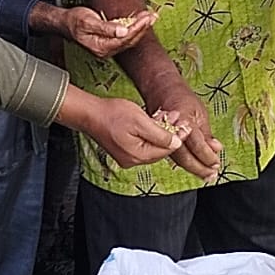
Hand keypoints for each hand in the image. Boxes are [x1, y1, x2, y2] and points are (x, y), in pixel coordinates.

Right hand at [63, 7, 158, 58]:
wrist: (66, 23)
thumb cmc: (75, 21)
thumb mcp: (88, 21)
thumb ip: (106, 27)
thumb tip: (123, 31)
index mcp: (101, 47)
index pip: (124, 39)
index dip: (136, 28)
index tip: (145, 17)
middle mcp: (106, 50)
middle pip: (130, 40)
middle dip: (142, 27)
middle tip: (152, 15)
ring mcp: (109, 47)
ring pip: (129, 39)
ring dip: (141, 27)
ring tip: (150, 16)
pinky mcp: (110, 42)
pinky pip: (126, 36)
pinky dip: (134, 27)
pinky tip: (140, 20)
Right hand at [70, 94, 187, 168]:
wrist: (90, 113)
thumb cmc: (112, 114)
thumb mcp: (141, 121)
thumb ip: (160, 135)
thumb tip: (177, 144)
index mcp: (138, 156)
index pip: (166, 150)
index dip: (178, 137)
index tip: (185, 125)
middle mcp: (132, 161)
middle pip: (159, 149)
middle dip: (169, 133)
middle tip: (175, 117)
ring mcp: (127, 157)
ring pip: (152, 146)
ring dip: (160, 131)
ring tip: (164, 116)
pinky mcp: (123, 151)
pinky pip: (142, 144)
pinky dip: (149, 133)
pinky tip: (151, 121)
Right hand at [143, 79, 222, 181]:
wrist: (162, 93)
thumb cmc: (182, 100)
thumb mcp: (200, 113)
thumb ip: (206, 134)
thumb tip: (216, 149)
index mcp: (182, 121)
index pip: (196, 144)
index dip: (207, 156)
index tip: (216, 163)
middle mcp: (170, 131)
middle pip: (185, 156)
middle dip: (200, 168)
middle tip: (212, 175)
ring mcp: (162, 138)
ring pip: (178, 159)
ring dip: (193, 169)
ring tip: (206, 175)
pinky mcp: (160, 142)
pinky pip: (173, 156)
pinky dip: (185, 164)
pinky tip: (195, 168)